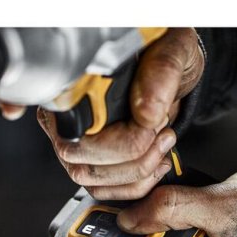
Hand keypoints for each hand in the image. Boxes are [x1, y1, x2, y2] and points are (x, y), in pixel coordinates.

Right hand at [33, 28, 204, 199]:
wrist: (173, 66)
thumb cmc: (164, 49)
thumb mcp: (173, 48)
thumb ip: (161, 72)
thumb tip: (146, 113)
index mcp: (72, 79)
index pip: (74, 122)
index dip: (117, 138)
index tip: (153, 125)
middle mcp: (63, 109)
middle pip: (76, 155)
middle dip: (131, 154)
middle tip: (162, 132)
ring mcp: (72, 138)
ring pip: (88, 176)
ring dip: (135, 171)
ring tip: (162, 144)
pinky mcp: (89, 158)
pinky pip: (100, 188)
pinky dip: (134, 185)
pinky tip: (155, 163)